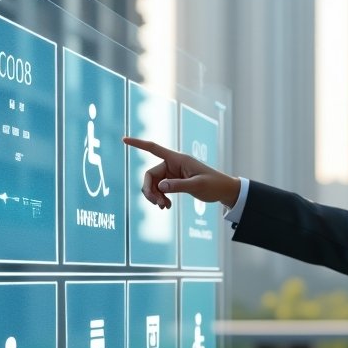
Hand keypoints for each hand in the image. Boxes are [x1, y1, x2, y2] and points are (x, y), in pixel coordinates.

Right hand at [122, 137, 240, 210]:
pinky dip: (161, 198)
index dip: (138, 144)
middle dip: (150, 190)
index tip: (124, 140)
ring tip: (164, 207)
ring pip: (154, 184)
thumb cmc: (214, 185)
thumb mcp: (197, 186)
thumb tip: (160, 187)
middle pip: (150, 175)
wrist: (224, 191)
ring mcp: (172, 173)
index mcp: (177, 159)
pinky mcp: (174, 182)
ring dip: (155, 196)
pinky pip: (160, 189)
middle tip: (157, 204)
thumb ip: (178, 186)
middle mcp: (172, 164)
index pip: (153, 148)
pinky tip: (166, 207)